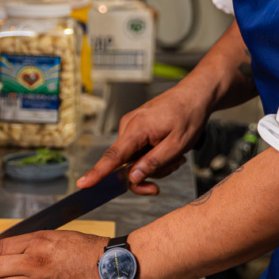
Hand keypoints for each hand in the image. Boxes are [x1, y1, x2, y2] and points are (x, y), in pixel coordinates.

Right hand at [77, 81, 209, 194]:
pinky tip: (169, 148)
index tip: (84, 184)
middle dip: (149, 173)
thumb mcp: (177, 145)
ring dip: (156, 164)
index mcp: (136, 129)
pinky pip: (139, 151)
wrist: (194, 95)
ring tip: (176, 154)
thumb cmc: (188, 116)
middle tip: (174, 167)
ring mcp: (131, 126)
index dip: (98, 173)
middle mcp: (128, 126)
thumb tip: (132, 177)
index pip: (113, 157)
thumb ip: (153, 163)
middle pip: (127, 164)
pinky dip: (154, 155)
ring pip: (136, 160)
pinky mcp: (136, 128)